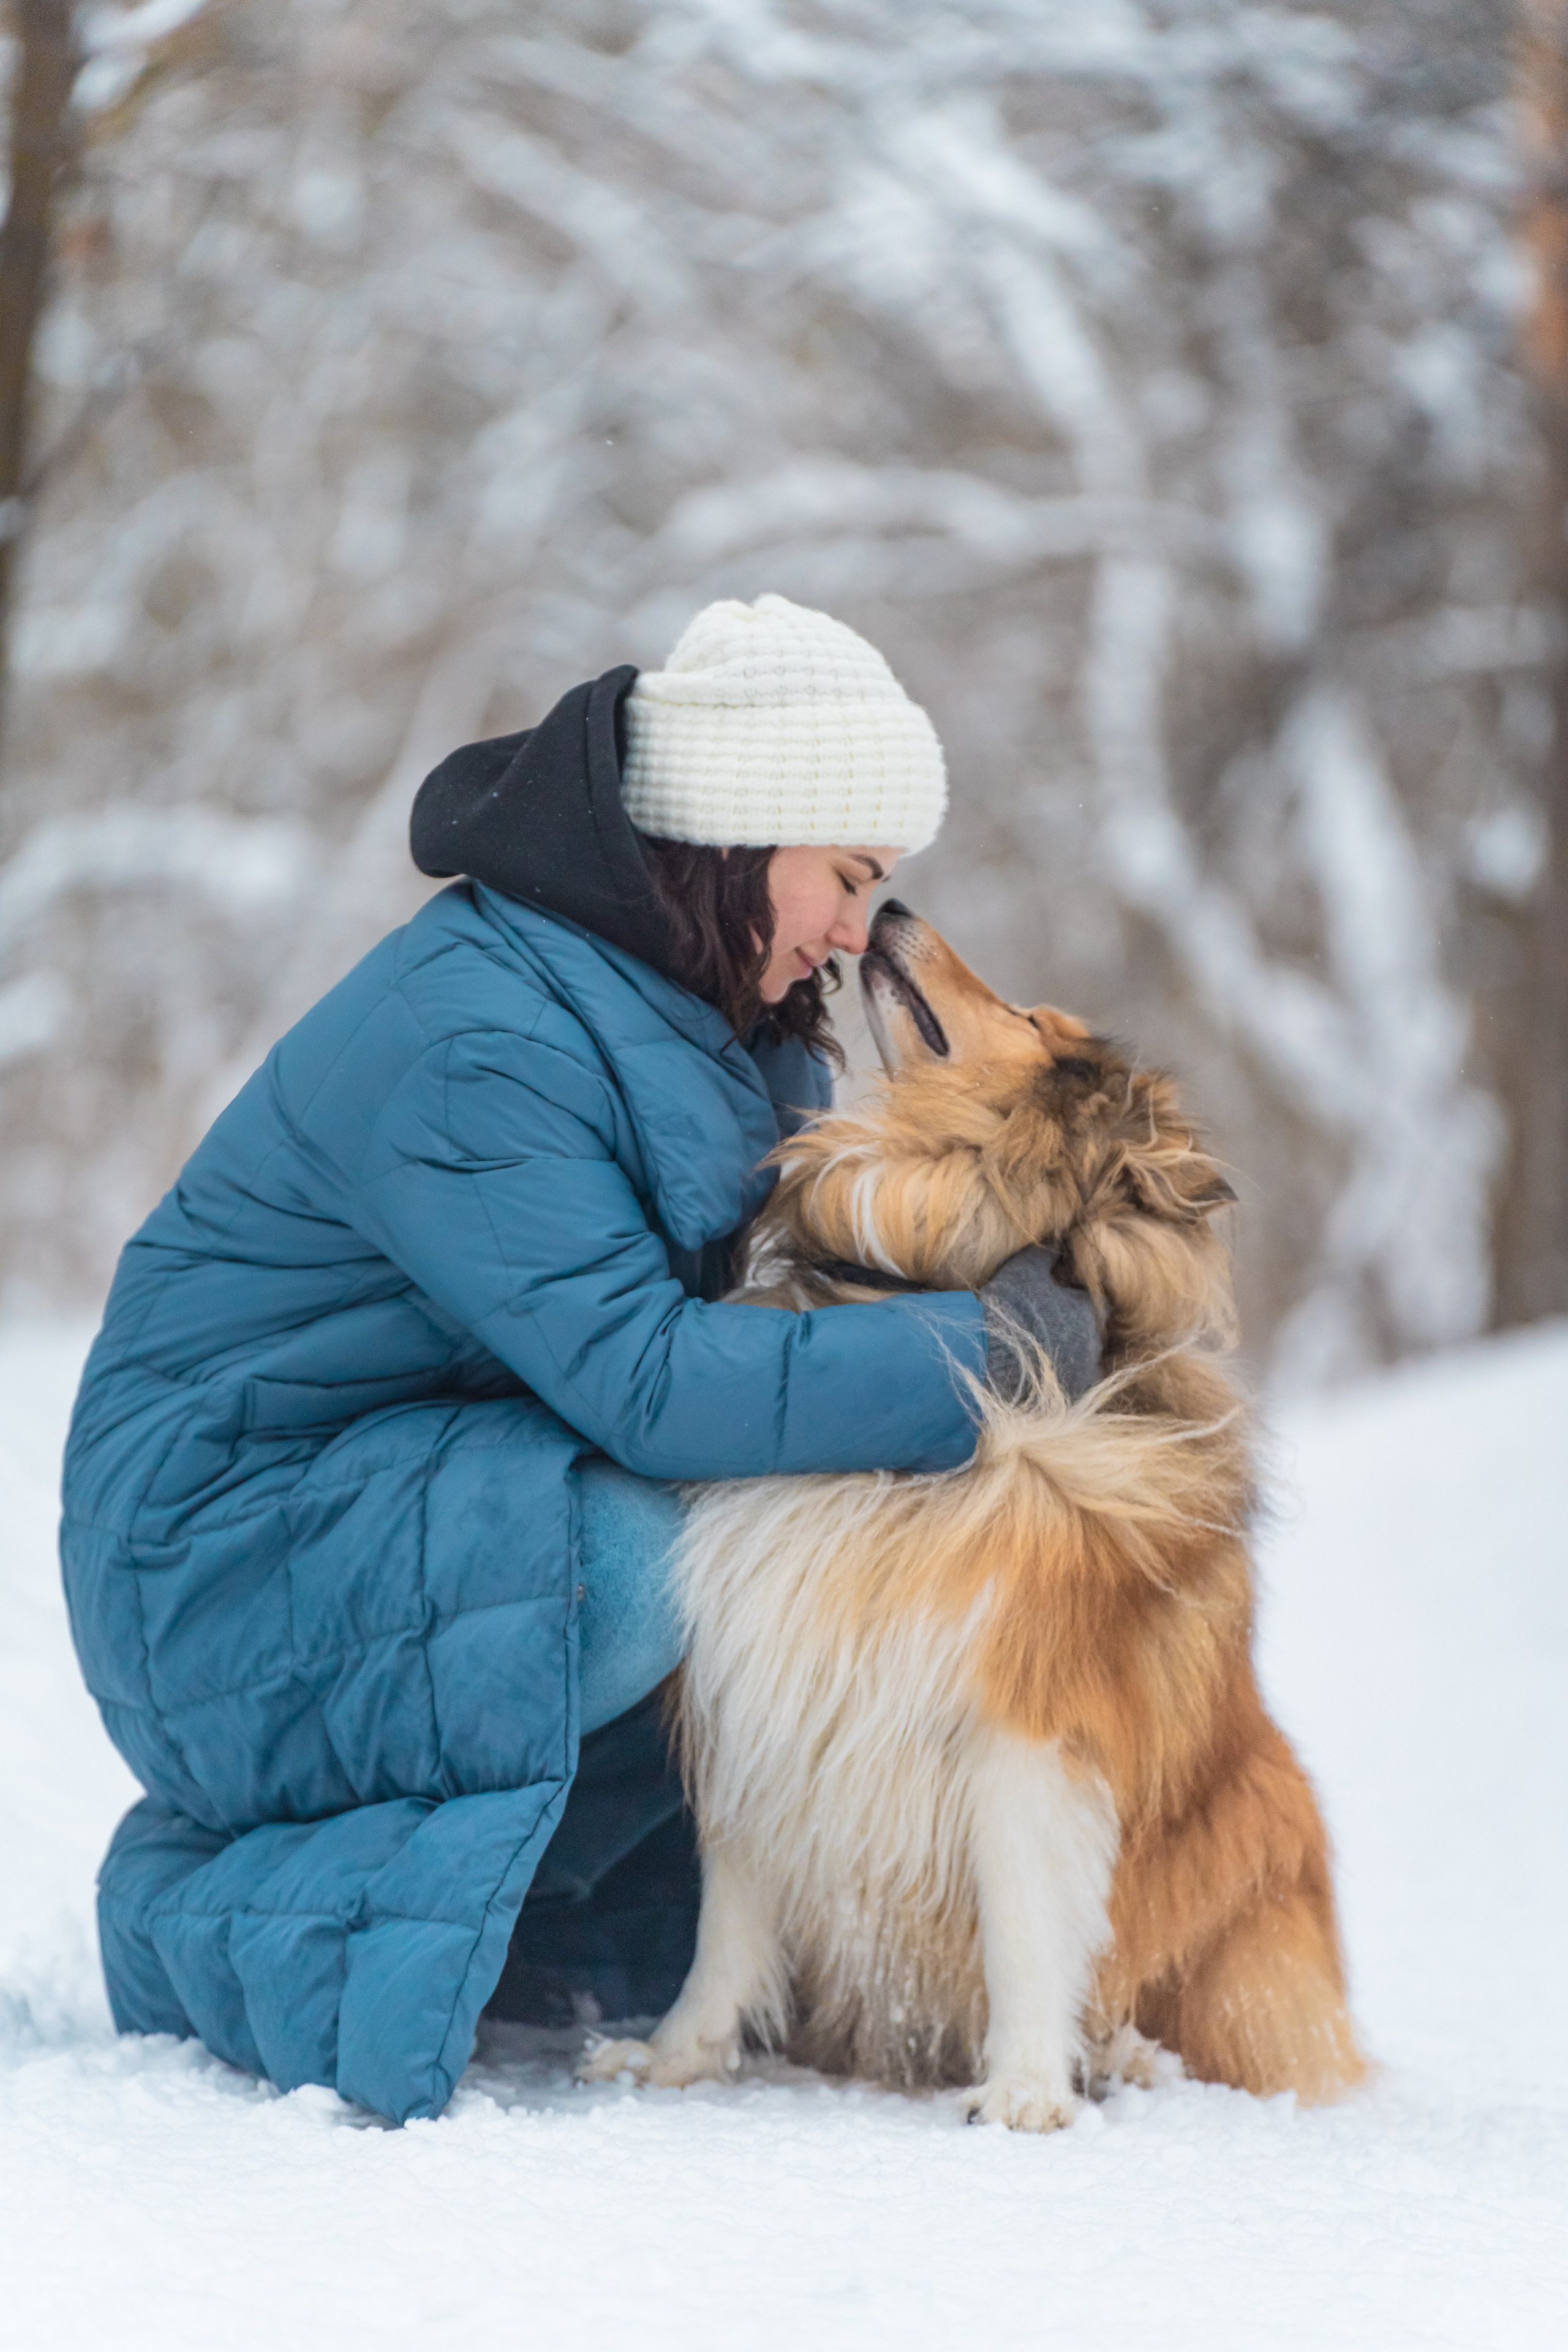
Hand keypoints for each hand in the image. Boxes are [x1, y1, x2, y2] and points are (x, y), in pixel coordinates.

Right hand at [979, 1243, 1101, 1403]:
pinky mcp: (1070, 1398)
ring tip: (1045, 1355)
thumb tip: (1060, 1243)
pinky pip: (1074, 1388)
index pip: (1095, 1303)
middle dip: (1076, 1330)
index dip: (1076, 1302)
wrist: (985, 1354)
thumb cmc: (1005, 1309)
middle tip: (1049, 1328)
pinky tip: (1044, 1377)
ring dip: (1072, 1357)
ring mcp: (1083, 1373)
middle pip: (1092, 1334)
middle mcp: (1092, 1343)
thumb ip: (1046, 1255)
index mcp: (1085, 1311)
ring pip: (1085, 1363)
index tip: (1058, 1302)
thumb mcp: (1024, 1270)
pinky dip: (1065, 1381)